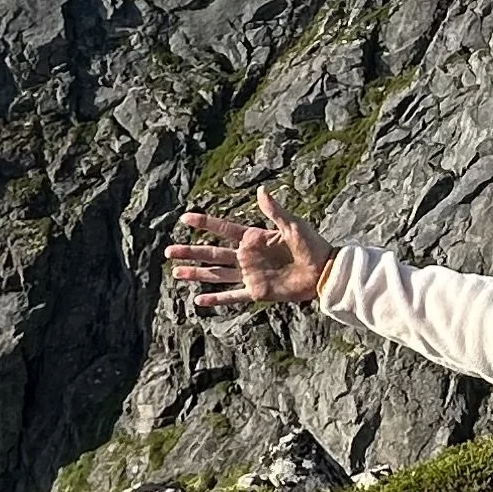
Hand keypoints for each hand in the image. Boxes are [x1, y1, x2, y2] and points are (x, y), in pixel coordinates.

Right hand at [165, 182, 330, 314]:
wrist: (324, 271)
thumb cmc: (312, 245)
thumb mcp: (293, 225)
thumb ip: (275, 211)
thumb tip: (261, 190)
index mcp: (254, 238)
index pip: (223, 229)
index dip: (204, 223)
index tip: (184, 218)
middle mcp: (247, 256)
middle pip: (212, 253)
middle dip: (190, 251)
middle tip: (168, 250)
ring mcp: (250, 275)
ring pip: (216, 274)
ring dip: (196, 273)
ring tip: (176, 272)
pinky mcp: (257, 292)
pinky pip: (232, 296)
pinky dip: (216, 299)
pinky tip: (198, 300)